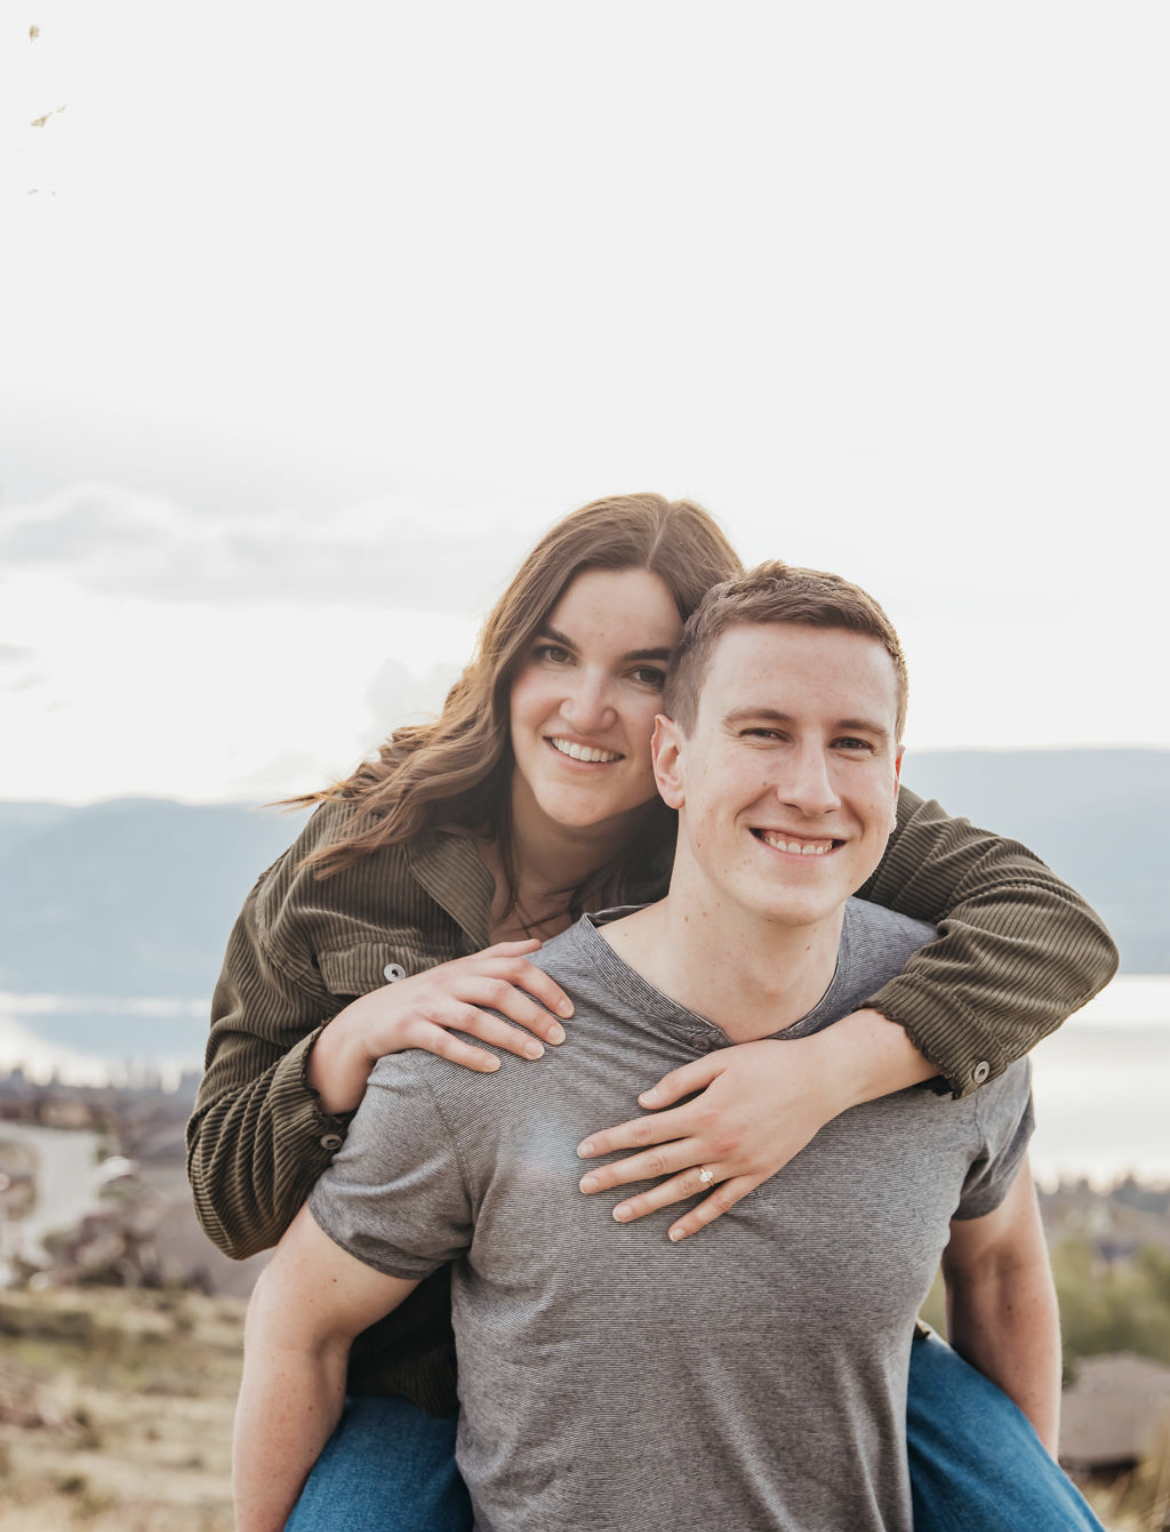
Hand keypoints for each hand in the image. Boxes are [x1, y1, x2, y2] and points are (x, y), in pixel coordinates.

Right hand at [308, 940, 572, 1113]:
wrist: (364, 1023)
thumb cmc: (422, 999)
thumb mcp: (458, 972)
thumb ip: (496, 957)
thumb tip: (539, 943)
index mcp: (464, 967)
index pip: (514, 966)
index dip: (545, 985)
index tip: (570, 1010)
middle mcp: (448, 981)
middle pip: (499, 989)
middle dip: (534, 1013)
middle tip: (560, 1037)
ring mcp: (426, 1004)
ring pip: (474, 1017)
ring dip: (509, 1036)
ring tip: (537, 1055)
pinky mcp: (406, 1029)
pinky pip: (441, 1042)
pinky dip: (469, 1055)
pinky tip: (493, 1068)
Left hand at [577, 1032, 850, 1241]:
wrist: (820, 1081)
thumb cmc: (767, 1063)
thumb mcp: (720, 1061)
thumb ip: (679, 1082)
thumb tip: (642, 1103)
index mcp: (703, 1112)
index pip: (645, 1131)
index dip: (613, 1141)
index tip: (585, 1150)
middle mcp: (716, 1143)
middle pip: (656, 1163)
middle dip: (617, 1175)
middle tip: (585, 1187)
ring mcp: (737, 1163)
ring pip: (683, 1189)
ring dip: (648, 1203)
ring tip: (618, 1214)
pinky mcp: (757, 1174)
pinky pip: (721, 1203)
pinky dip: (697, 1220)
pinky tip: (674, 1233)